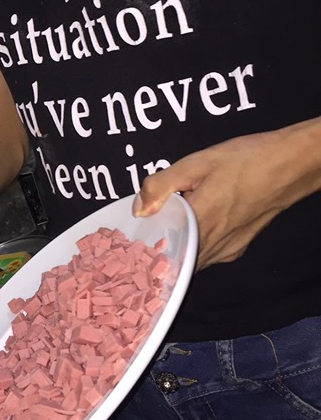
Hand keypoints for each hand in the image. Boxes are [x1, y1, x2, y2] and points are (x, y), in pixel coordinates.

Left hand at [132, 118, 320, 269]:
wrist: (291, 165)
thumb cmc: (246, 160)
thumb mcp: (197, 163)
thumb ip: (163, 185)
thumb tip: (138, 208)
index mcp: (200, 224)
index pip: (163, 253)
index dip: (144, 250)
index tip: (128, 243)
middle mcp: (215, 245)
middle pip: (176, 260)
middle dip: (157, 250)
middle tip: (139, 236)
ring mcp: (230, 249)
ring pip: (193, 259)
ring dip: (176, 249)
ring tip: (159, 231)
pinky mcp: (240, 247)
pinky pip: (208, 254)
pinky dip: (194, 246)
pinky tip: (187, 228)